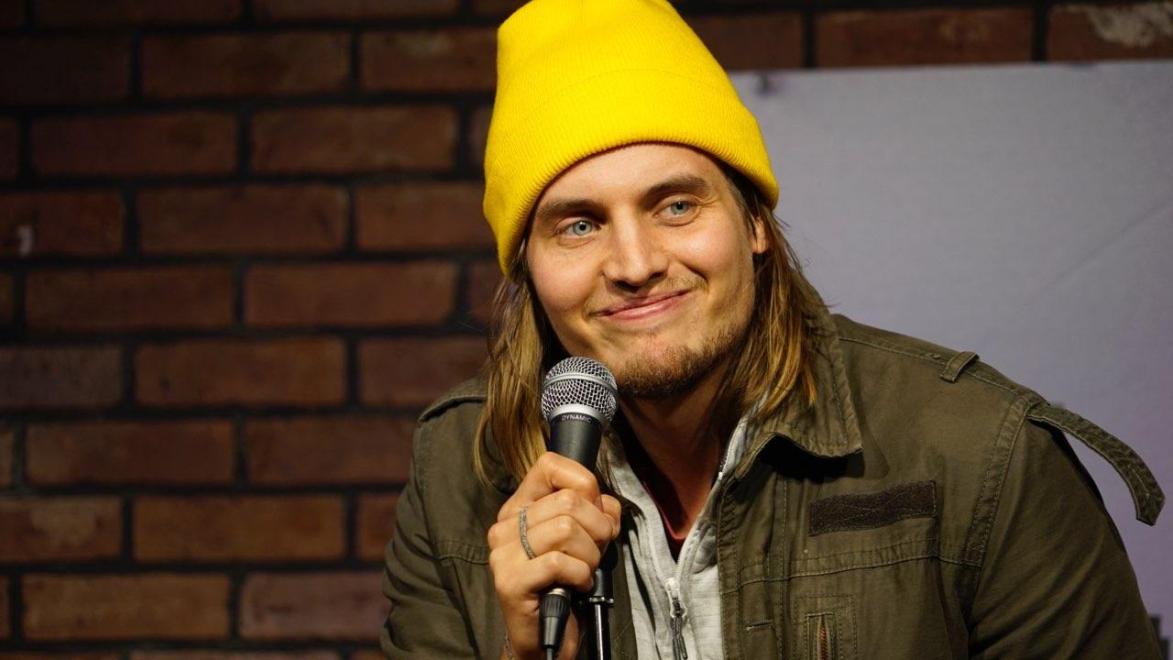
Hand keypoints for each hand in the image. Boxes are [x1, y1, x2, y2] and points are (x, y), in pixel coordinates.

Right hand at [487, 451, 621, 659]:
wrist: (546, 638)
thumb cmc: (566, 584)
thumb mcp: (585, 539)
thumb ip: (596, 512)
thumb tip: (606, 504)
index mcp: (520, 507)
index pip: (550, 465)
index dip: (584, 482)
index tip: (594, 510)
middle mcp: (505, 525)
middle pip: (569, 501)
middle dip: (597, 529)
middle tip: (594, 552)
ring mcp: (504, 553)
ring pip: (567, 529)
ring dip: (590, 555)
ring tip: (584, 571)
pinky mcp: (510, 581)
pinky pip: (560, 563)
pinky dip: (581, 576)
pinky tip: (577, 586)